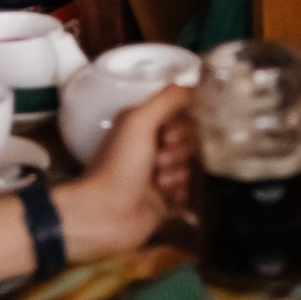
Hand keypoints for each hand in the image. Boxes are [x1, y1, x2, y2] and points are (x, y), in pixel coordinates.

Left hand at [55, 86, 192, 261]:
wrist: (106, 213)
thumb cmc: (120, 164)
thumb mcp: (139, 121)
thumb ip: (167, 99)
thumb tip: (194, 86)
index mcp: (143, 124)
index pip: (181, 114)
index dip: (182, 124)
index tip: (169, 134)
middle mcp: (152, 145)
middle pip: (190, 139)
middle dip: (180, 149)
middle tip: (160, 159)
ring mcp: (161, 173)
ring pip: (191, 164)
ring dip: (178, 171)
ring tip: (158, 181)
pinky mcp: (167, 198)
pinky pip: (190, 188)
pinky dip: (181, 190)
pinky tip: (167, 195)